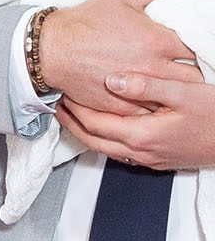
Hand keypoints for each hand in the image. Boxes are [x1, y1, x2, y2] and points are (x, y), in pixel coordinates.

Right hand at [39, 0, 195, 113]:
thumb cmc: (88, 21)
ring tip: (179, 84)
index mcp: (156, 40)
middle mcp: (151, 68)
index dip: (203, 47)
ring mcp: (138, 92)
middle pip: (193, 78)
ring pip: (174, 98)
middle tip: (196, 67)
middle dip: (198, 72)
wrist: (54, 49)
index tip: (201, 46)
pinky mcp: (124, 108)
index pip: (198, 49)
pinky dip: (158, 107)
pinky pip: (152, 113)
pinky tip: (158, 99)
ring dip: (179, 92)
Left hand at [56, 67, 213, 169]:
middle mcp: (141, 152)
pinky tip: (106, 125)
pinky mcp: (159, 160)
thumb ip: (146, 85)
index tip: (61, 92)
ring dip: (87, 132)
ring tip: (75, 113)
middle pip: (94, 141)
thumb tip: (112, 80)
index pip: (95, 124)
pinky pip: (121, 152)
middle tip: (58, 104)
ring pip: (106, 149)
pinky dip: (106, 138)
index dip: (75, 109)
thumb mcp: (184, 92)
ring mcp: (150, 160)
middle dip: (73, 123)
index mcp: (142, 134)